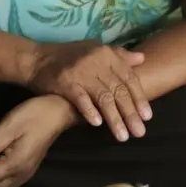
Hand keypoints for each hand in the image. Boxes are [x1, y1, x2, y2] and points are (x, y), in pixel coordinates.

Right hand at [25, 41, 150, 140]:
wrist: (37, 59)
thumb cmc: (69, 56)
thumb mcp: (95, 50)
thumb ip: (118, 56)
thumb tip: (142, 59)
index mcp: (106, 54)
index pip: (128, 78)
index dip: (139, 98)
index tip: (148, 116)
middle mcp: (96, 61)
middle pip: (118, 90)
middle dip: (130, 113)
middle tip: (139, 132)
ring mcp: (80, 71)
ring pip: (103, 97)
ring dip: (114, 118)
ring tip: (122, 136)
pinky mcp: (65, 81)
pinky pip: (81, 98)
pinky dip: (90, 111)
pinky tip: (97, 124)